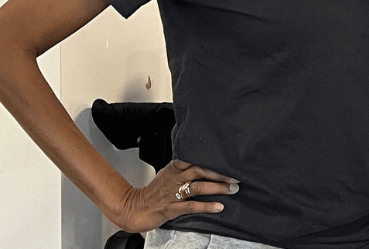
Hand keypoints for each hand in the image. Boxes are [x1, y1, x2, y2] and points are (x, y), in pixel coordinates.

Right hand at [112, 160, 239, 232]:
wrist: (132, 208)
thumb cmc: (152, 193)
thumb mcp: (168, 176)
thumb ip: (184, 171)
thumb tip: (205, 168)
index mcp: (174, 168)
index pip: (196, 159)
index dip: (213, 160)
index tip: (229, 161)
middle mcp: (175, 178)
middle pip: (200, 170)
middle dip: (220, 174)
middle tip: (236, 176)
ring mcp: (173, 193)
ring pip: (198, 186)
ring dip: (217, 188)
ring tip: (232, 190)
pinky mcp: (171, 208)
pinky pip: (191, 206)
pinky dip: (206, 206)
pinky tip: (218, 207)